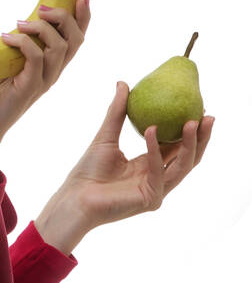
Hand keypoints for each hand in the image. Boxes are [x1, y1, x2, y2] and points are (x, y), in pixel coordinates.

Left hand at [0, 0, 91, 140]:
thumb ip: (17, 42)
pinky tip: (6, 38)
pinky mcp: (30, 88)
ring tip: (19, 22)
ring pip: (59, 47)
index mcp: (52, 64)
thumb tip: (17, 21)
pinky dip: (23, 43)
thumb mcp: (6, 59)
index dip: (84, 18)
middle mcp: (53, 72)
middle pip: (76, 40)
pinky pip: (36, 59)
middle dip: (65, 16)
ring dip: (41, 29)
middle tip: (42, 7)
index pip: (77, 38)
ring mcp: (44, 81)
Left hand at [37, 81, 214, 253]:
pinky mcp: (151, 199)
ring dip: (189, 144)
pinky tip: (151, 131)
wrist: (74, 197)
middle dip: (201, 137)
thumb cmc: (87, 171)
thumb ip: (117, 112)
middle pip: (188, 158)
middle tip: (208, 115)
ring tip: (192, 122)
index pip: (177, 147)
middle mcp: (158, 178)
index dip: (190, 130)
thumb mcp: (106, 136)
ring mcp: (157, 190)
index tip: (199, 108)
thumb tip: (123, 83)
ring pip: (183, 166)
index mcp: (150, 165)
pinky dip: (155, 151)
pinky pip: (157, 171)